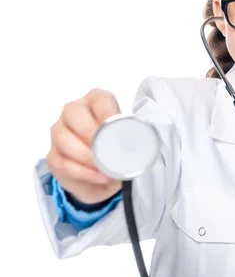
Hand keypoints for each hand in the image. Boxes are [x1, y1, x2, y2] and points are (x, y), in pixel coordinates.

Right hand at [47, 88, 122, 204]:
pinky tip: (100, 177)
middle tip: (107, 149)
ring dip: (86, 155)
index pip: (99, 99)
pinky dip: (84, 172)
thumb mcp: (129, 140)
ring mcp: (59, 133)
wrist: (106, 177)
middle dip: (90, 132)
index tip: (118, 129)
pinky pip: (63, 162)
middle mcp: (73, 112)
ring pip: (63, 138)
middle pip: (72, 112)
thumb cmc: (118, 149)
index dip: (108, 113)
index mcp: (95, 101)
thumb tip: (139, 141)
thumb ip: (133, 135)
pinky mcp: (53, 156)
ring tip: (105, 168)